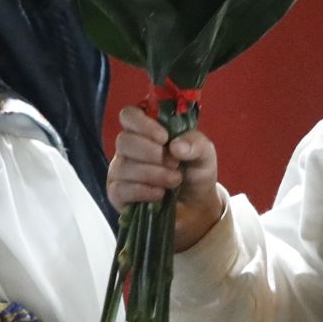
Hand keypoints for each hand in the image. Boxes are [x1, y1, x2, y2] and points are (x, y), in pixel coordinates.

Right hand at [109, 106, 225, 250]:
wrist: (196, 206)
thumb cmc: (195, 172)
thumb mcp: (204, 154)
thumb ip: (196, 143)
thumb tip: (175, 146)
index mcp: (146, 130)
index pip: (129, 115)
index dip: (143, 124)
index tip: (164, 137)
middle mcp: (129, 148)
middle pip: (123, 140)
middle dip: (151, 153)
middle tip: (174, 163)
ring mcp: (120, 171)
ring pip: (122, 167)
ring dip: (153, 174)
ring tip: (175, 180)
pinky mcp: (118, 194)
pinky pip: (120, 190)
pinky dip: (143, 191)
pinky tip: (160, 194)